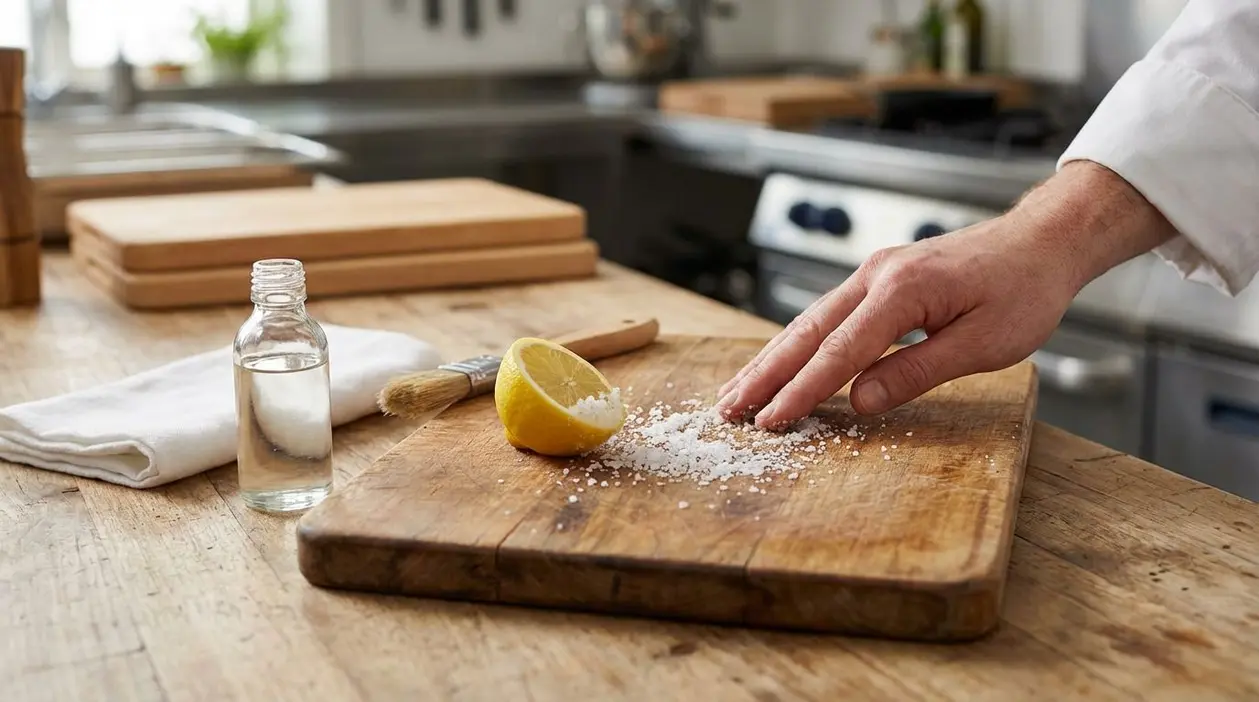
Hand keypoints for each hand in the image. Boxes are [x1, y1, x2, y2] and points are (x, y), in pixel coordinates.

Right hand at [716, 161, 1177, 428]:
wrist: (1041, 242)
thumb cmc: (1024, 291)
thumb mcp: (983, 343)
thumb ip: (916, 371)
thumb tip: (858, 401)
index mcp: (902, 291)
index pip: (839, 352)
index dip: (802, 391)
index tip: (771, 421)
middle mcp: (876, 276)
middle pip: (806, 332)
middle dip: (765, 374)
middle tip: (728, 409)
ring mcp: (873, 274)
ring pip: (808, 322)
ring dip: (772, 360)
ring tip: (737, 391)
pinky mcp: (879, 280)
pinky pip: (827, 316)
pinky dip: (797, 343)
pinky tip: (780, 363)